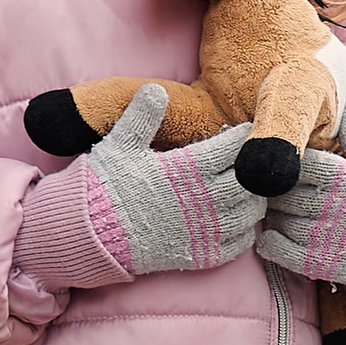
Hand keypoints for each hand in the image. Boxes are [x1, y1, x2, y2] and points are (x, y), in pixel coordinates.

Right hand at [17, 84, 268, 288]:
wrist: (90, 233)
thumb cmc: (105, 186)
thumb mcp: (120, 145)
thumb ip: (141, 117)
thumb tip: (156, 89)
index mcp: (184, 170)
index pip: (229, 149)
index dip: (243, 138)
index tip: (247, 131)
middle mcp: (199, 201)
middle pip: (246, 182)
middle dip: (254, 170)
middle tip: (255, 161)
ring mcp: (199, 231)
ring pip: (247, 214)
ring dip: (255, 201)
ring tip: (253, 190)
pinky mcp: (196, 255)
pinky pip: (235, 246)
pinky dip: (245, 234)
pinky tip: (242, 223)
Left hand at [255, 95, 345, 290]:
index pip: (300, 164)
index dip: (283, 161)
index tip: (276, 160)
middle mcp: (340, 208)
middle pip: (284, 193)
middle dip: (272, 188)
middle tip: (267, 185)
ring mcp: (333, 239)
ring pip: (280, 221)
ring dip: (270, 215)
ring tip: (272, 207)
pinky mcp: (327, 265)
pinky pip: (283, 253)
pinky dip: (270, 243)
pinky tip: (272, 235)